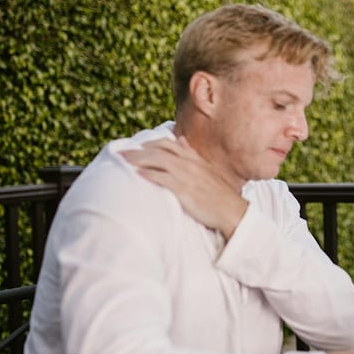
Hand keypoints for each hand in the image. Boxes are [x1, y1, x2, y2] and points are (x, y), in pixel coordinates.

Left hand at [119, 136, 246, 238]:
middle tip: (121, 153)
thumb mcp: (208, 170)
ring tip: (124, 162)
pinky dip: (148, 174)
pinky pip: (162, 178)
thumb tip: (181, 141)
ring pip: (157, 161)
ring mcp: (187, 176)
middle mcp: (190, 164)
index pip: (169, 144)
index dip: (151, 144)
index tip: (138, 147)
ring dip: (138, 160)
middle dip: (137, 151)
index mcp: (196, 159)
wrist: (232, 211)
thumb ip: (193, 155)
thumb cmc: (220, 195)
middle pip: (159, 150)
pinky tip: (137, 174)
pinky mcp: (185, 190)